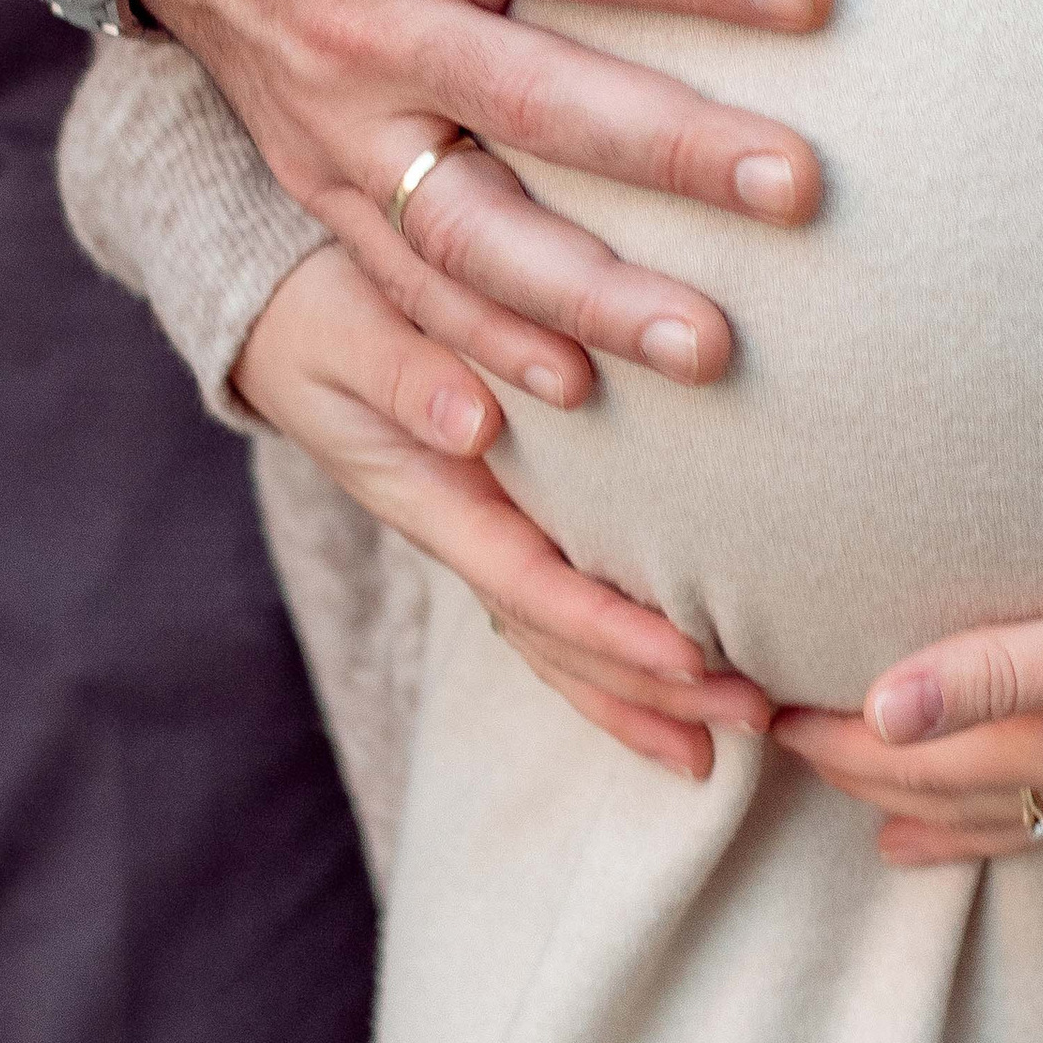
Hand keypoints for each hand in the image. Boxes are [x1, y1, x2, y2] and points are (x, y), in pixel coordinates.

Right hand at [138, 0, 833, 412]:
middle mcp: (366, 29)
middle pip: (537, 107)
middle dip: (670, 152)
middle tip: (798, 189)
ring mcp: (335, 123)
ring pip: (468, 234)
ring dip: (588, 300)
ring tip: (711, 348)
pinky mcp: (316, 180)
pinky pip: (400, 285)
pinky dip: (479, 352)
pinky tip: (573, 399)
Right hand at [235, 246, 769, 779]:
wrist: (288, 319)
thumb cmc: (320, 316)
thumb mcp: (344, 334)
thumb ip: (402, 375)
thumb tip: (472, 425)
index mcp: (434, 500)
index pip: (527, 586)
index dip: (606, 628)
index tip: (688, 657)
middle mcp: (468, 537)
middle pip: (560, 640)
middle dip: (651, 686)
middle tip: (754, 713)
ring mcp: (491, 537)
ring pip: (567, 640)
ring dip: (650, 694)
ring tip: (744, 726)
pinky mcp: (516, 521)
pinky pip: (572, 602)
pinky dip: (627, 655)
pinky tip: (695, 686)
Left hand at [772, 555, 1042, 891]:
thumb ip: (987, 672)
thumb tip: (879, 713)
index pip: (917, 756)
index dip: (840, 744)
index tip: (773, 725)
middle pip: (964, 793)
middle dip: (878, 784)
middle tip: (809, 772)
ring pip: (1042, 822)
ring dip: (966, 833)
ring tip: (900, 849)